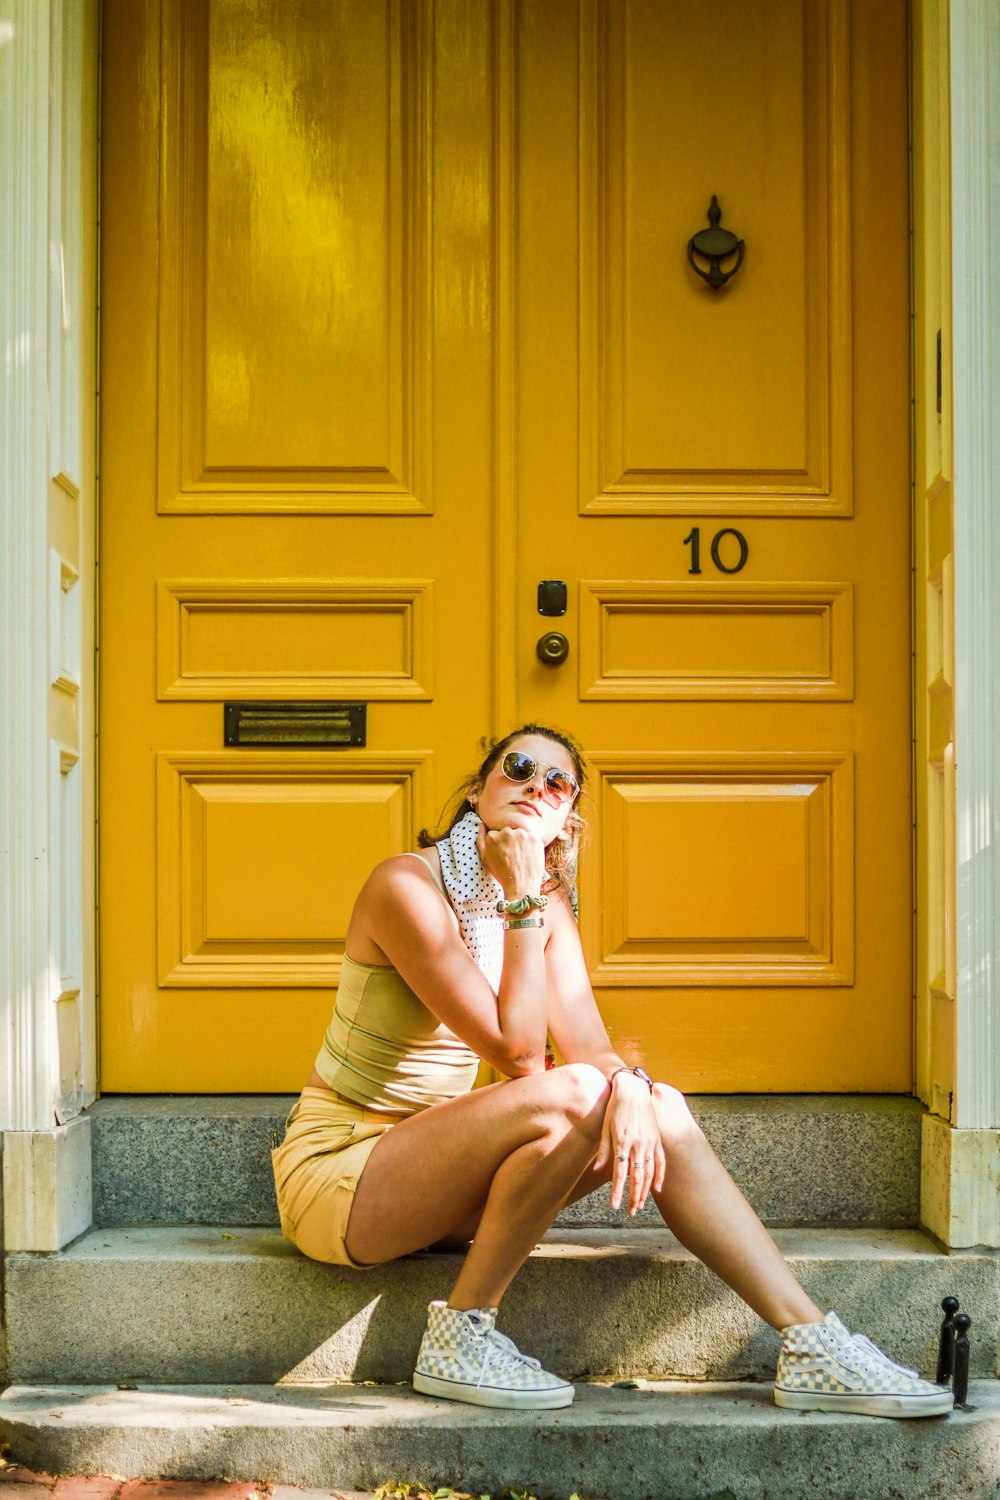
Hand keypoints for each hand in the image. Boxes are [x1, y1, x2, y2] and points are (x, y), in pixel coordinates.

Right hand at [476, 823, 546, 899]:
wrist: (521, 886)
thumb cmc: (501, 873)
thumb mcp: (484, 858)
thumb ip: (480, 839)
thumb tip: (481, 823)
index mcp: (493, 836)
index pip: (496, 833)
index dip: (499, 844)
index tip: (502, 853)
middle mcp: (507, 832)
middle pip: (508, 831)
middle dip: (510, 840)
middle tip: (512, 856)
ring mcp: (522, 835)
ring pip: (521, 833)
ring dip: (521, 841)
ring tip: (521, 856)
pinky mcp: (535, 839)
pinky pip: (532, 838)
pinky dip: (531, 845)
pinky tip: (528, 856)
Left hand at [593, 1075, 664, 1215]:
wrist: (633, 1089)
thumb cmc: (615, 1107)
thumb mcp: (605, 1126)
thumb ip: (604, 1149)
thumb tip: (598, 1170)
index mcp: (622, 1142)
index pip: (620, 1174)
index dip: (618, 1192)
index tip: (614, 1206)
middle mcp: (638, 1144)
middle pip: (637, 1177)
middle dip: (634, 1197)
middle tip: (630, 1213)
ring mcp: (650, 1142)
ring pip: (649, 1172)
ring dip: (645, 1191)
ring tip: (640, 1205)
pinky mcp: (657, 1139)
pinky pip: (661, 1162)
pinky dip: (660, 1176)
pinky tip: (657, 1189)